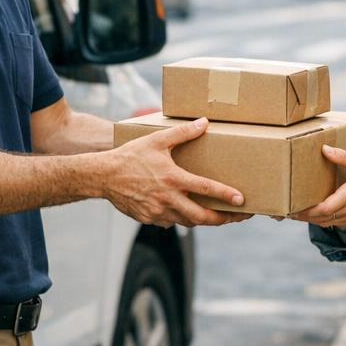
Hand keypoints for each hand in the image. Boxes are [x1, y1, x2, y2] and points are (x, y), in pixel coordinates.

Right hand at [106, 118, 251, 228]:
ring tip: (218, 216)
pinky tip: (187, 212)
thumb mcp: (156, 140)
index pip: (205, 188)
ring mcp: (158, 211)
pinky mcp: (149, 219)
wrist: (103, 176)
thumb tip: (204, 123)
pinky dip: (182, 218)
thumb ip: (182, 132)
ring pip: (188, 222)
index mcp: (172, 178)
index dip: (225, 195)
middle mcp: (167, 198)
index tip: (241, 201)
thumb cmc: (130, 155)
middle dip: (222, 219)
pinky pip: (171, 222)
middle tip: (236, 217)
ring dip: (204, 220)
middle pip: (201, 216)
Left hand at [294, 145, 345, 229]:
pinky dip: (320, 220)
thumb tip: (324, 148)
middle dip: (302, 216)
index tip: (292, 208)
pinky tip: (311, 214)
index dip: (307, 211)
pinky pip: (333, 222)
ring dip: (309, 219)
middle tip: (284, 212)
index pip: (325, 209)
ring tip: (292, 213)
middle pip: (321, 219)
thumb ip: (343, 156)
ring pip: (326, 222)